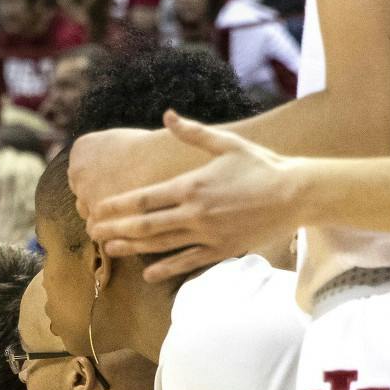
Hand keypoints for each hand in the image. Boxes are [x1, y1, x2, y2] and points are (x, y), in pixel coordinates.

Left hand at [85, 112, 301, 280]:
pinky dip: (167, 269)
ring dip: (133, 248)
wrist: (297, 193)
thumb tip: (168, 115)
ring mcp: (208, 234)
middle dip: (115, 229)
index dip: (116, 206)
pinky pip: (188, 262)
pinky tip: (149, 274)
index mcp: (191, 185)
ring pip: (161, 245)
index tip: (96, 209)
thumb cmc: (262, 165)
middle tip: (92, 232)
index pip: (143, 199)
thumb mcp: (227, 143)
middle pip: (145, 226)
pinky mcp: (222, 250)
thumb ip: (193, 133)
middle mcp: (195, 212)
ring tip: (110, 250)